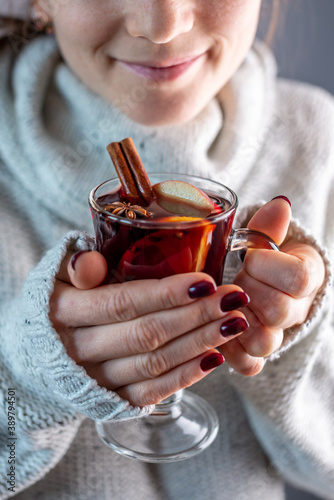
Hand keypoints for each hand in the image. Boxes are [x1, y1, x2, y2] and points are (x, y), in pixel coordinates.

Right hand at [49, 251, 250, 406]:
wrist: (44, 347)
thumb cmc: (63, 299)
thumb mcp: (59, 274)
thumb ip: (78, 266)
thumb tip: (90, 263)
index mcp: (65, 311)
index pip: (123, 303)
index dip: (167, 294)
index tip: (207, 281)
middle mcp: (79, 349)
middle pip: (147, 334)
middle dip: (196, 316)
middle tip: (234, 299)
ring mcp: (96, 378)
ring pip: (154, 363)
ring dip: (199, 343)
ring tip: (235, 323)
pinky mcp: (112, 398)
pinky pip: (152, 391)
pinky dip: (186, 376)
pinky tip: (215, 358)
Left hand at [220, 197, 325, 375]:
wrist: (267, 284)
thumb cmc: (265, 257)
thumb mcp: (269, 238)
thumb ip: (270, 225)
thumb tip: (280, 204)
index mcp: (305, 278)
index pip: (298, 278)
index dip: (268, 265)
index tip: (248, 255)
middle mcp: (295, 310)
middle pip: (278, 310)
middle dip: (247, 289)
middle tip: (231, 278)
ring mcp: (276, 334)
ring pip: (264, 342)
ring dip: (235, 320)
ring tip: (220, 303)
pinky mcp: (254, 352)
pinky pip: (249, 365)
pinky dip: (230, 351)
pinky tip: (214, 330)